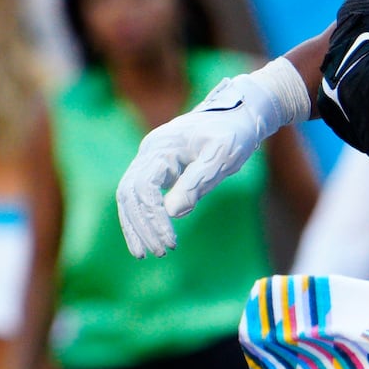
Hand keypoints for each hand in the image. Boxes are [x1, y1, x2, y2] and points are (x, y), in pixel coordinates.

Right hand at [116, 59, 309, 257]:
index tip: (170, 242)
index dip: (154, 218)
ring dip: (137, 225)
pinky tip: (149, 237)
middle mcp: (149, 151)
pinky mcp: (157, 168)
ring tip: (147, 254)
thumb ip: (197, 182)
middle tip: (160, 253)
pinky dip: (142, 217)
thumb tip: (172, 212)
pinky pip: (140, 195)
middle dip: (142, 226)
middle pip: (129, 194)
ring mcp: (150, 159)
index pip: (144, 188)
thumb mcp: (221, 158)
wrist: (239, 115)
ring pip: (129, 196)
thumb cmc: (234, 134)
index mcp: (162, 147)